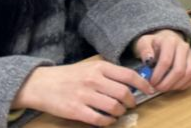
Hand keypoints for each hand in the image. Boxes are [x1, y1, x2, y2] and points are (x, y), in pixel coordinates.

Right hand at [11, 57, 153, 126]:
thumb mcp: (90, 68)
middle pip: (123, 92)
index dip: (143, 84)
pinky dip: (107, 122)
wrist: (41, 84)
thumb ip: (108, 74)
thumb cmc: (68, 76)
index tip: (149, 90)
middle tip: (131, 104)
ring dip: (120, 112)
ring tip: (119, 112)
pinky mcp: (75, 110)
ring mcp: (84, 96)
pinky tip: (108, 120)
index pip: (128, 75)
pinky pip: (98, 119)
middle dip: (131, 101)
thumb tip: (130, 83)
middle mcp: (93, 80)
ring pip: (113, 107)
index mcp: (99, 68)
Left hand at [133, 30, 190, 94]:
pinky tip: (173, 85)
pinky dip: (184, 85)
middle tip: (157, 88)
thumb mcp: (144, 43)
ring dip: (176, 85)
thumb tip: (148, 60)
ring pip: (189, 74)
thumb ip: (144, 50)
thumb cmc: (153, 44)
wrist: (165, 40)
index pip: (166, 61)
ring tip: (164, 87)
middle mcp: (183, 46)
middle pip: (179, 70)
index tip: (150, 82)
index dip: (158, 75)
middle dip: (167, 83)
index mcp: (170, 41)